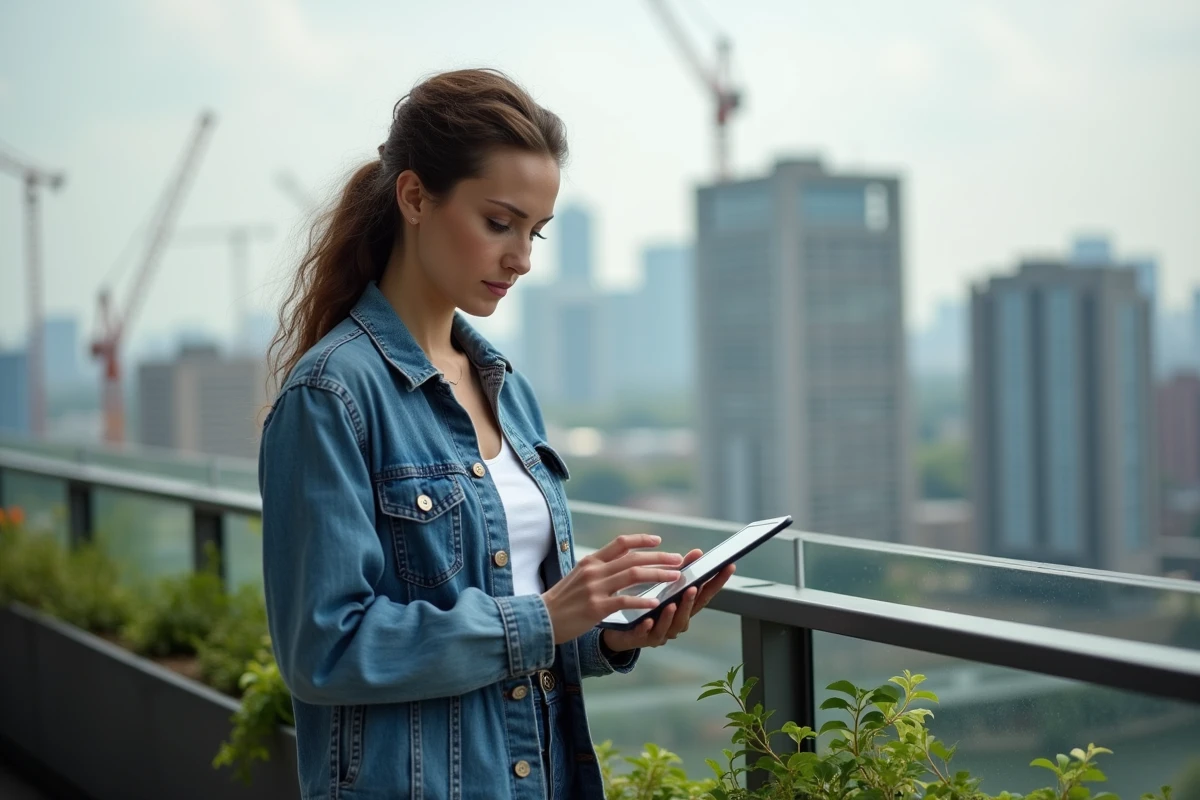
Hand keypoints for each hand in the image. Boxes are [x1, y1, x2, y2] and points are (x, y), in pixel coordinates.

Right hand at [542, 534, 682, 644]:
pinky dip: (643, 600)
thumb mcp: (578, 576)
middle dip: (659, 558)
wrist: (542, 619)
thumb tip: (621, 562)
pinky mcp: (596, 608)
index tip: (659, 540)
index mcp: (591, 561)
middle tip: (678, 560)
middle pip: (633, 558)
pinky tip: (656, 602)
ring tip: (675, 577)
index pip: (620, 543)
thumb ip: (599, 568)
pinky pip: (625, 601)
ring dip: (658, 575)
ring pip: (634, 576)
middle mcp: (594, 571)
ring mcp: (595, 588)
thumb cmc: (562, 600)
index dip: (641, 540)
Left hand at [601, 549, 734, 652]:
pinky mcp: (641, 638)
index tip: (728, 567)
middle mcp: (676, 623)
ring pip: (669, 626)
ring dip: (671, 615)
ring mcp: (660, 632)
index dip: (717, 582)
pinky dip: (647, 627)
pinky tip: (647, 620)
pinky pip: (645, 634)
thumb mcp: (665, 586)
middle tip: (694, 587)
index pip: (704, 594)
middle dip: (692, 600)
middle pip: (688, 613)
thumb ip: (681, 570)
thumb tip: (697, 552)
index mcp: (683, 608)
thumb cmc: (649, 607)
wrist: (623, 630)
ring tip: (672, 604)